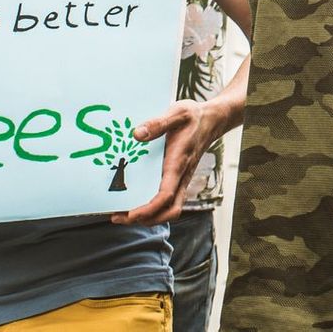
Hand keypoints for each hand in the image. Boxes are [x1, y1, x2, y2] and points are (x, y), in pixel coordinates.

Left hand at [110, 99, 228, 225]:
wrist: (212, 120)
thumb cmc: (194, 117)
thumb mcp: (178, 113)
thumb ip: (158, 123)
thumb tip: (137, 134)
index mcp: (179, 163)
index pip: (166, 195)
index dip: (148, 209)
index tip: (129, 214)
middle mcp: (181, 176)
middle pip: (170, 210)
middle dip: (146, 219)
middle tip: (120, 217)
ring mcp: (181, 179)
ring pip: (169, 209)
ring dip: (148, 217)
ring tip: (123, 214)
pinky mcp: (178, 178)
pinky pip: (167, 201)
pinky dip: (152, 207)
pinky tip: (135, 200)